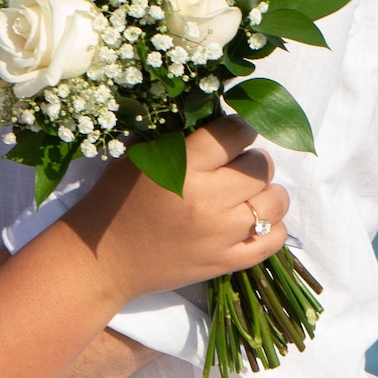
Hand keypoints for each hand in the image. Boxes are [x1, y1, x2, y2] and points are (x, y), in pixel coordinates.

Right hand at [78, 117, 288, 299]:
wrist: (102, 259)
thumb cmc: (116, 202)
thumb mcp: (139, 156)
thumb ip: (178, 136)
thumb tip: (215, 115)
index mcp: (183, 167)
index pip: (236, 133)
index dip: (240, 127)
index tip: (233, 133)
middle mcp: (207, 200)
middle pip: (260, 166)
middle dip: (252, 160)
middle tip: (236, 166)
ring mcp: (220, 235)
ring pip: (274, 201)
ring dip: (268, 192)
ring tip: (250, 193)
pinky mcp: (225, 262)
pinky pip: (273, 240)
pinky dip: (272, 226)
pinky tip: (256, 221)